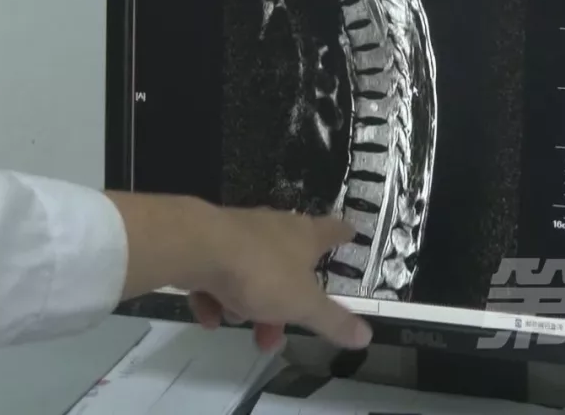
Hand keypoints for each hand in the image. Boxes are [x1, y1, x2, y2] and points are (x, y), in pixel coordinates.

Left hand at [186, 207, 371, 351]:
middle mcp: (275, 228)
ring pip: (252, 273)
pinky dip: (215, 297)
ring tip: (238, 321)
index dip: (343, 234)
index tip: (351, 234)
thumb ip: (333, 321)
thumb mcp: (302, 304)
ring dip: (247, 302)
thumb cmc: (260, 272)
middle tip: (277, 334)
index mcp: (305, 236)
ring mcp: (239, 233)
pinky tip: (210, 315)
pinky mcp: (208, 243)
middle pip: (289, 265)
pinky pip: (218, 275)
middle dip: (284, 303)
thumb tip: (367, 336)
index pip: (333, 230)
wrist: (197, 248)